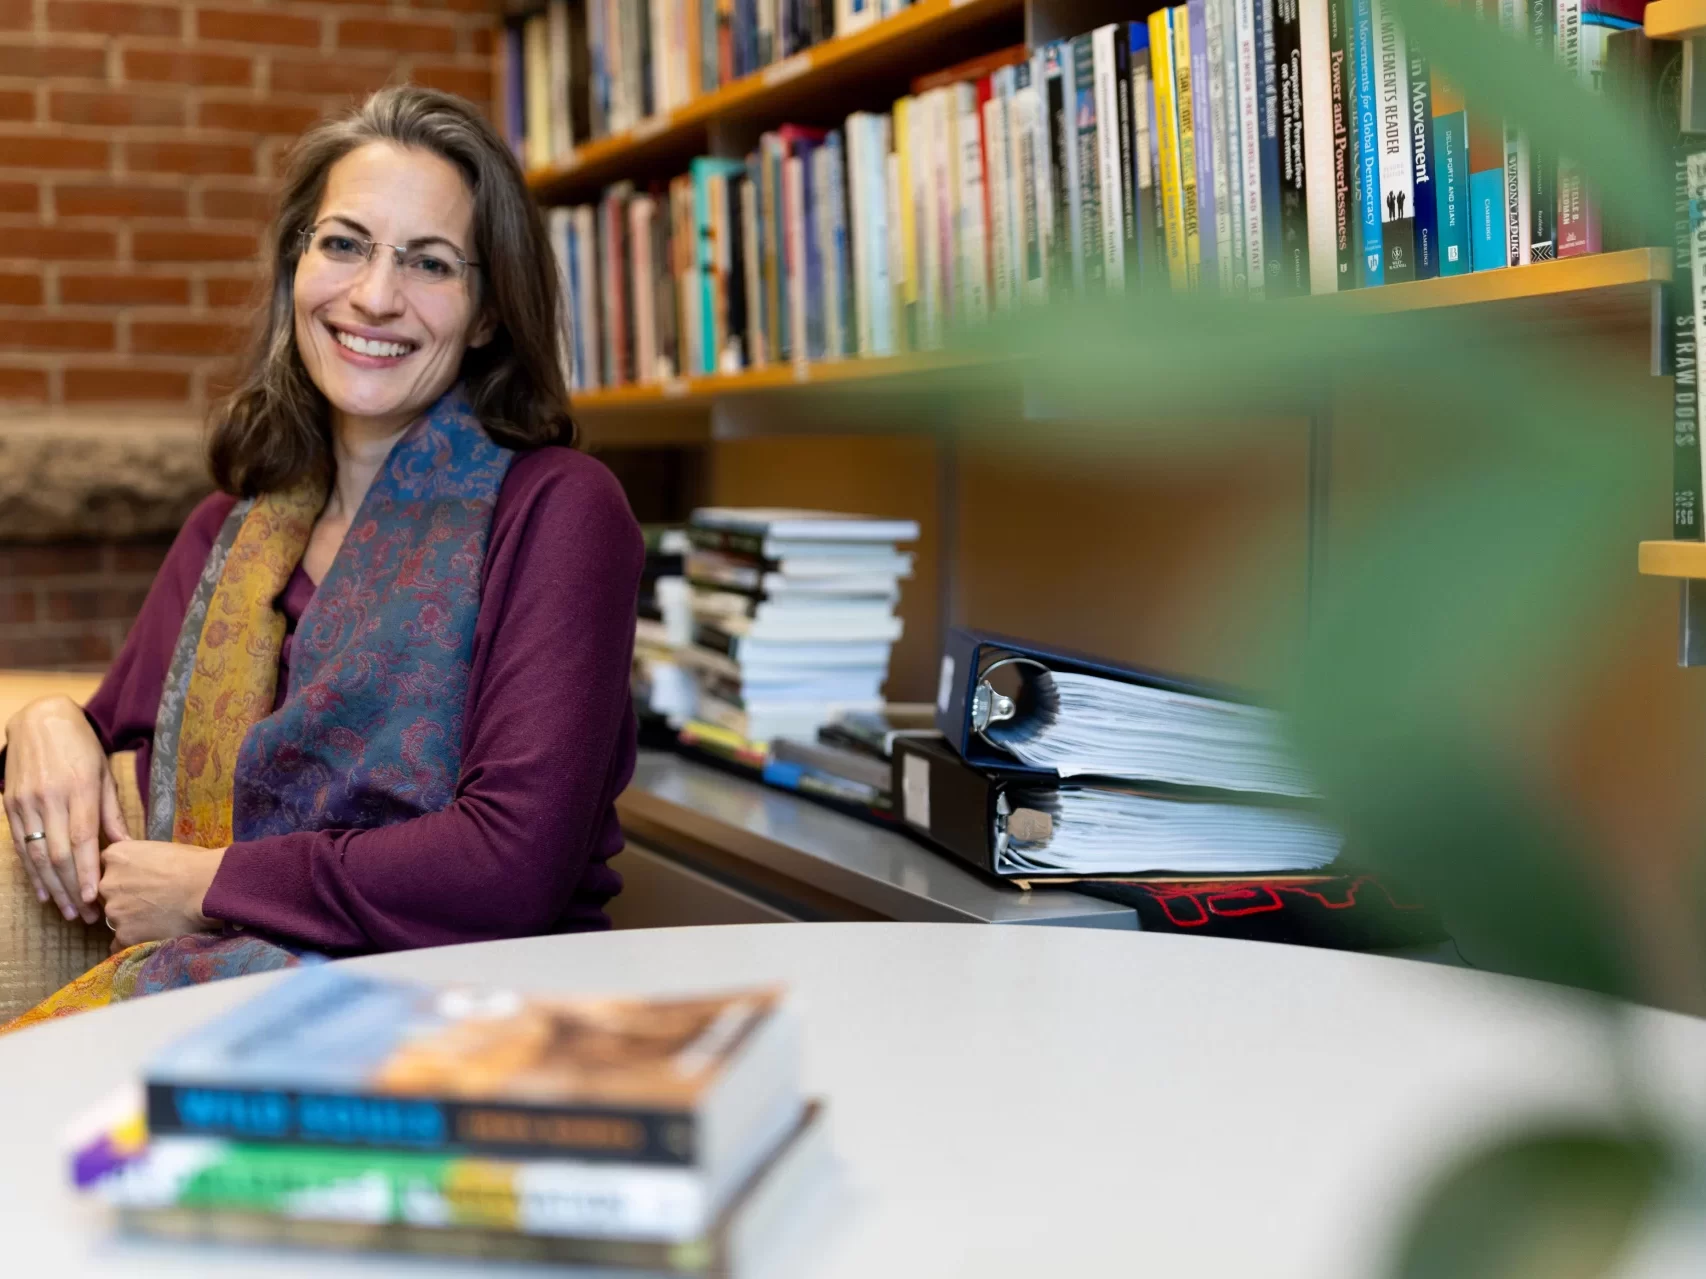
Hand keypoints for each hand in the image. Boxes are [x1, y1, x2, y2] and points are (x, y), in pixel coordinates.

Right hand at [3, 695, 127, 923]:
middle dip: (71, 888)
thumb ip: (111, 812)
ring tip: (67, 911)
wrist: (40, 719)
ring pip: (37, 855)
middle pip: (59, 854)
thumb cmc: (81, 747)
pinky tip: (42, 892)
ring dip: (51, 888)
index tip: (94, 898)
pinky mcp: (10, 805)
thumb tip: (125, 846)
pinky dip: (32, 872)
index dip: (86, 872)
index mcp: (78, 789)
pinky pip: (21, 845)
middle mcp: (49, 798)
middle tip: (87, 915)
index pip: (82, 839)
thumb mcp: (103, 774)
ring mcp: (26, 802)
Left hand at [99, 840, 225, 950]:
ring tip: (158, 918)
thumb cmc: (195, 863)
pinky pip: (119, 942)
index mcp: (115, 856)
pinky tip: (152, 935)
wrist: (209, 887)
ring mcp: (113, 911)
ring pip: (115, 919)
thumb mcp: (160, 849)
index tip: (140, 880)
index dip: (124, 875)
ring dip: (130, 920)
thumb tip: (140, 869)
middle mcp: (106, 884)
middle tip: (151, 900)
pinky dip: (133, 940)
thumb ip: (139, 859)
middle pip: (107, 895)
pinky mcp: (124, 935)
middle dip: (124, 898)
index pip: (107, 868)